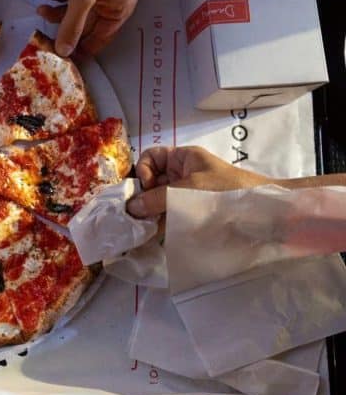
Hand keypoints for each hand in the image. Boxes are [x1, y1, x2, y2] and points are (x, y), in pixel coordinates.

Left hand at [37, 0, 137, 56]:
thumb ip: (72, 27)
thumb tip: (64, 53)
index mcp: (122, 6)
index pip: (101, 38)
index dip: (82, 49)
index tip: (62, 61)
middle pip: (84, 26)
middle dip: (63, 29)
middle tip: (42, 39)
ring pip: (72, 11)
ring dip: (54, 11)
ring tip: (39, 8)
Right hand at [126, 146, 269, 217]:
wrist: (264, 214)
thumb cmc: (228, 192)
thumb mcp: (190, 190)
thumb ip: (158, 198)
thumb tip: (130, 207)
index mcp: (183, 158)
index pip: (151, 157)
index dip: (143, 171)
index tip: (147, 188)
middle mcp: (182, 174)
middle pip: (151, 181)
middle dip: (142, 196)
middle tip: (135, 216)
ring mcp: (186, 195)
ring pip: (158, 201)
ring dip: (149, 213)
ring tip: (140, 229)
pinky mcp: (190, 215)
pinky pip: (168, 216)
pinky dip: (159, 224)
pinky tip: (150, 236)